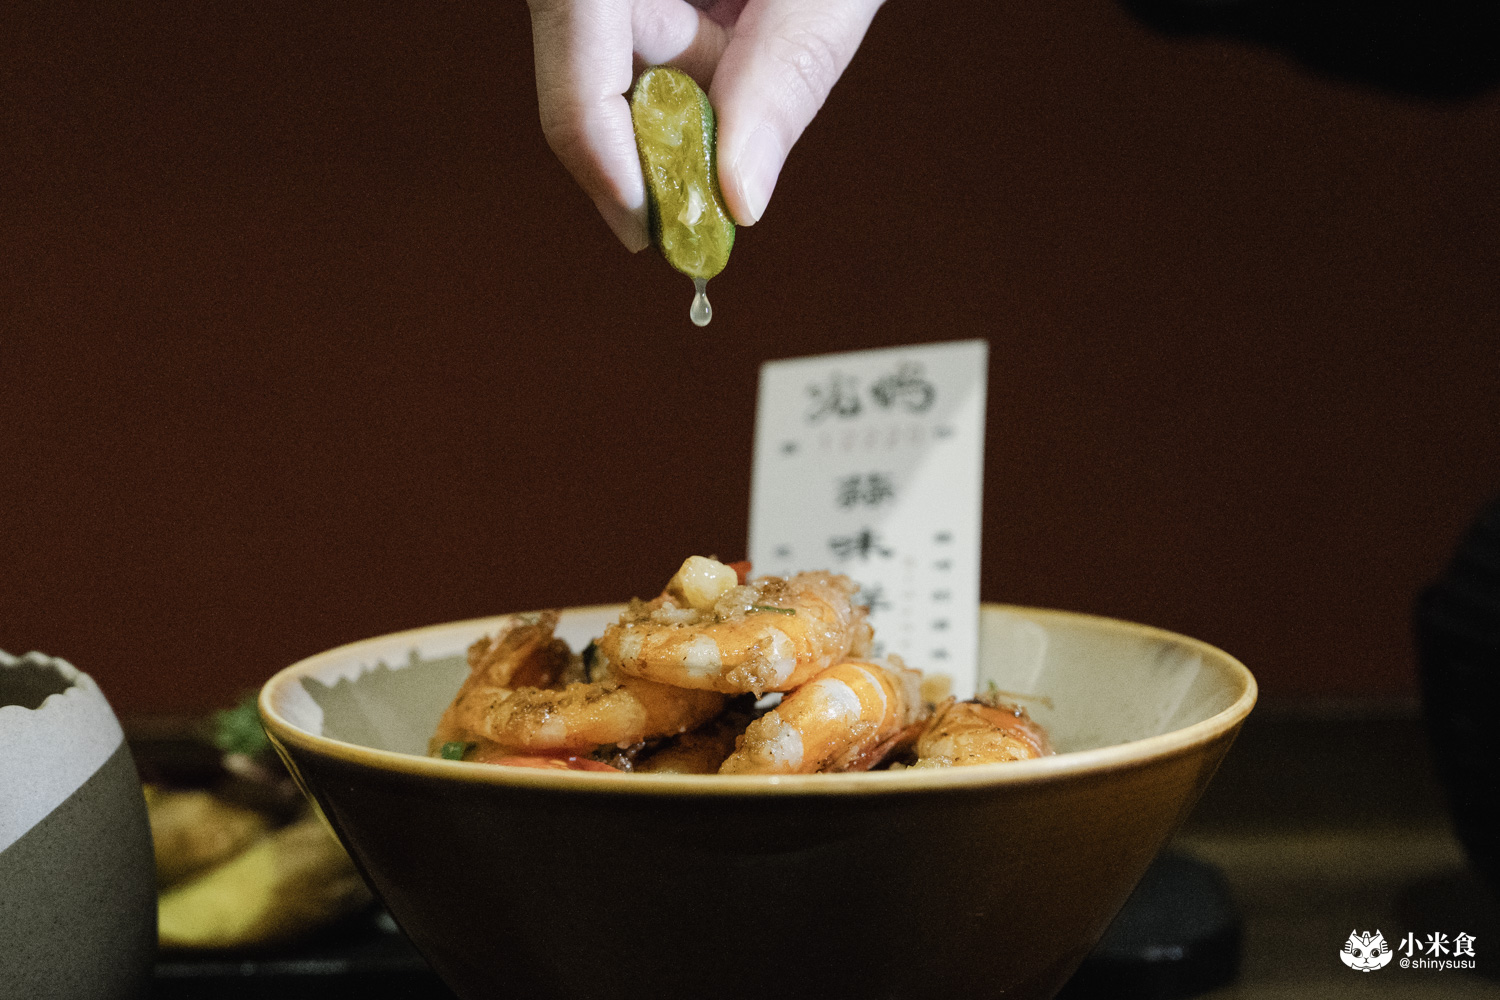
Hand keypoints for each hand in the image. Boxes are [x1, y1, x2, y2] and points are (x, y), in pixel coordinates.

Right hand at [527, 0, 885, 250]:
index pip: (575, 85)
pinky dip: (699, 42)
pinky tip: (738, 6)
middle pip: (591, 82)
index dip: (611, 173)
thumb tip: (742, 199)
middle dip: (672, 126)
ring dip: (699, 74)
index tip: (660, 235)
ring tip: (759, 11)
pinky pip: (637, 26)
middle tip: (736, 158)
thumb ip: (786, 79)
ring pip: (618, 60)